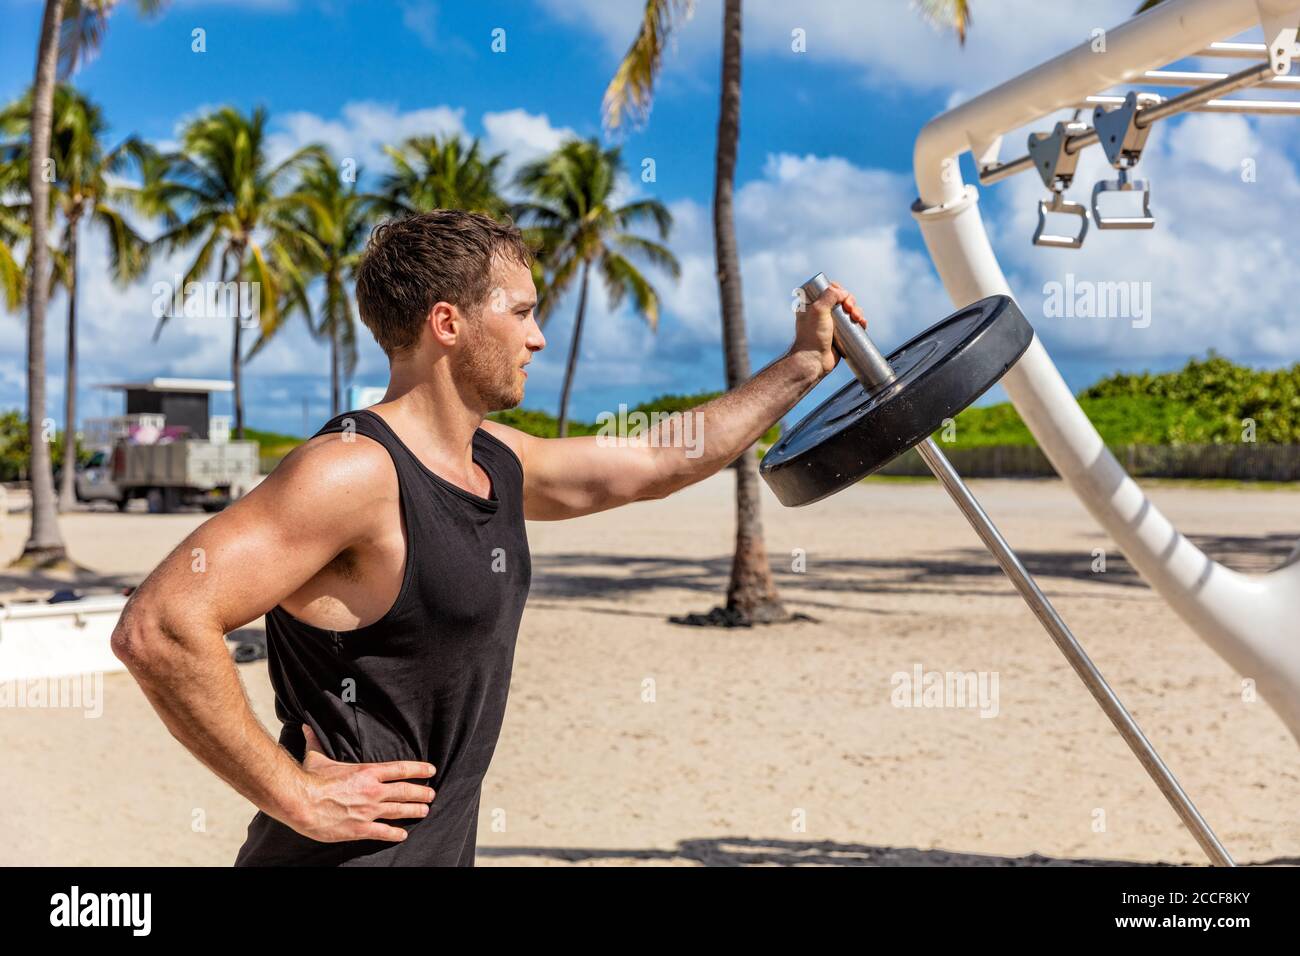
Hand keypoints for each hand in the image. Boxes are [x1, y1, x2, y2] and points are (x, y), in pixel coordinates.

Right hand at [287, 723, 435, 843]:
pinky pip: (383, 831)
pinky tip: (403, 834)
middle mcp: (372, 791)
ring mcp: (368, 810)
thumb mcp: (317, 757)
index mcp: (367, 772)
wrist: (301, 802)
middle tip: (431, 794)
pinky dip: (395, 833)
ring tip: (425, 811)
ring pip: (399, 810)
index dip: (419, 769)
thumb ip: (316, 742)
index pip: (400, 769)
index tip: (431, 770)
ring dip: (414, 810)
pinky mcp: (360, 828)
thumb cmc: (309, 779)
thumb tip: (307, 726)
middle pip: (405, 791)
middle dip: (421, 792)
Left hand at [790, 280, 866, 376]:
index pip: (828, 290)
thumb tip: (843, 292)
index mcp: (812, 305)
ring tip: (857, 318)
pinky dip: (859, 321)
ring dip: (857, 311)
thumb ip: (829, 295)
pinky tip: (862, 323)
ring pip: (849, 311)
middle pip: (842, 299)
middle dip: (850, 302)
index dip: (838, 290)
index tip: (842, 296)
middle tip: (850, 309)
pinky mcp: (840, 334)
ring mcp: (832, 324)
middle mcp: (822, 313)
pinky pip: (853, 324)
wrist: (814, 360)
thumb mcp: (818, 310)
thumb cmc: (812, 336)